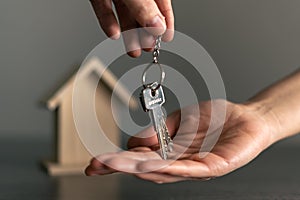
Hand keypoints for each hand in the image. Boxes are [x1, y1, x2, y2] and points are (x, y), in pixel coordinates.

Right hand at [86, 100, 277, 182]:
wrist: (245, 118)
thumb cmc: (213, 120)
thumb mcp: (179, 119)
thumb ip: (158, 130)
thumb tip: (135, 141)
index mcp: (169, 152)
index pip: (139, 159)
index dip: (117, 160)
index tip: (96, 161)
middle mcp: (178, 163)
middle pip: (145, 168)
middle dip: (119, 167)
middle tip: (96, 166)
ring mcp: (194, 168)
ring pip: (162, 171)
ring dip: (137, 168)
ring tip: (115, 164)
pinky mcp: (211, 168)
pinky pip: (187, 169)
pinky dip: (167, 167)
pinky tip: (149, 165)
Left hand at [90, 0, 173, 56]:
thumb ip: (145, 7)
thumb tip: (158, 27)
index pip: (162, 3)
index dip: (166, 21)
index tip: (166, 38)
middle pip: (142, 12)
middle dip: (146, 33)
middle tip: (148, 48)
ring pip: (124, 15)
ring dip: (128, 34)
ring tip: (133, 50)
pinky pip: (104, 9)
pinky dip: (108, 23)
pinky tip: (113, 34)